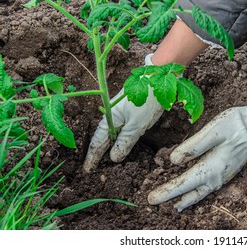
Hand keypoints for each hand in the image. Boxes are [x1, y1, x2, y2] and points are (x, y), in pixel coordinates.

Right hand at [83, 54, 163, 172]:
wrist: (158, 78)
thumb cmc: (146, 100)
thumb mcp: (136, 125)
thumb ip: (125, 141)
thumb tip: (113, 158)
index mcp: (110, 118)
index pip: (97, 142)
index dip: (93, 156)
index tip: (87, 170)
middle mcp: (112, 115)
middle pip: (102, 137)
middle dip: (98, 152)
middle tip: (93, 168)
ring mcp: (121, 112)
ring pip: (112, 133)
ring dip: (108, 146)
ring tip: (104, 160)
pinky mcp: (131, 110)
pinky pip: (120, 128)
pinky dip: (117, 139)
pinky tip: (119, 143)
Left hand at [148, 100, 246, 210]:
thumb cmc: (236, 125)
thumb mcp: (213, 130)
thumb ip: (194, 146)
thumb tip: (174, 160)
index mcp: (211, 166)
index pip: (184, 183)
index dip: (167, 190)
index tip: (152, 198)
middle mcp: (216, 176)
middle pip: (191, 192)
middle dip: (171, 197)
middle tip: (153, 201)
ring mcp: (223, 176)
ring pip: (201, 193)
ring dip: (185, 200)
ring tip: (173, 206)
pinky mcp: (226, 172)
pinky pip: (208, 189)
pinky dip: (197, 194)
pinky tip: (194, 194)